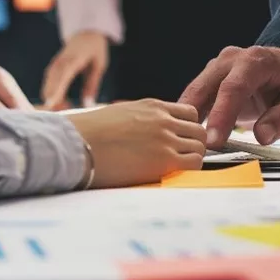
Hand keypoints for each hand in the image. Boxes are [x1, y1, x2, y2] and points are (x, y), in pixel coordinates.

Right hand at [42, 31, 108, 110]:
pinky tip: (60, 104)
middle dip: (54, 101)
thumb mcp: (99, 65)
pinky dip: (52, 95)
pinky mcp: (52, 69)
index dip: (56, 90)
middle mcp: (61, 62)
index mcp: (74, 60)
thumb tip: (88, 105)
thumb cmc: (95, 50)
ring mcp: (55, 65)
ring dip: (53, 100)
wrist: (85, 33)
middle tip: (62, 115)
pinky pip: (48, 84)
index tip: (51, 104)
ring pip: (47, 85)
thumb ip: (92, 84)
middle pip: (51, 83)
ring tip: (64, 110)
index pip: (63, 76)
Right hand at [68, 99, 206, 187]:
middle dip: (195, 143)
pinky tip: (177, 173)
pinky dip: (192, 168)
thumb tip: (144, 132)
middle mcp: (163, 120)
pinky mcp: (165, 160)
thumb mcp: (121, 113)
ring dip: (194, 157)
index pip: (189, 113)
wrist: (79, 144)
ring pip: (200, 146)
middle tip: (184, 156)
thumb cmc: (90, 132)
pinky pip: (195, 163)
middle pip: (199, 130)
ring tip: (178, 167)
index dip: (188, 128)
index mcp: (153, 106)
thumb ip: (141, 119)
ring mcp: (166, 139)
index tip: (182, 139)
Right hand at [179, 46, 279, 148]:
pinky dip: (187, 116)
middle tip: (194, 148)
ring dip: (186, 119)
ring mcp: (215, 67)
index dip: (221, 115)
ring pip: (193, 92)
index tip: (213, 141)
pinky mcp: (207, 78)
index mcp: (255, 61)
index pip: (233, 88)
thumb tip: (262, 136)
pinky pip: (192, 97)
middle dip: (195, 119)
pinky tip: (184, 134)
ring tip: (184, 144)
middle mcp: (231, 60)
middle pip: (205, 88)